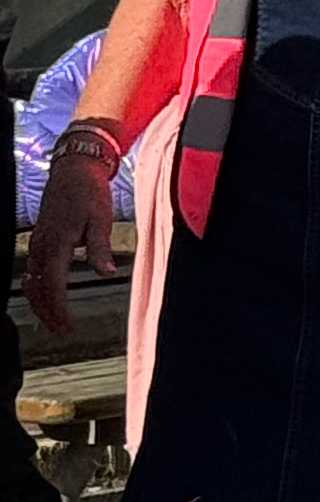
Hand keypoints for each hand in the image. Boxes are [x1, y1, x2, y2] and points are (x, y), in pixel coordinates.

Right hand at [26, 153, 119, 337]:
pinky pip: (33, 270)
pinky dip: (38, 289)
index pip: (53, 285)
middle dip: (48, 313)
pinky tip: (48, 299)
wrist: (74, 169)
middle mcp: (41, 244)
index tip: (68, 327)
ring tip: (55, 322)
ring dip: (41, 304)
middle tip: (62, 332)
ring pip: (32, 281)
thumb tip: (106, 271)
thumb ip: (100, 246)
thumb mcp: (100, 218)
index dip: (59, 309)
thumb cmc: (90, 192)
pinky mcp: (40, 240)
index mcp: (57, 241)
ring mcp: (37, 242)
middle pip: (37, 288)